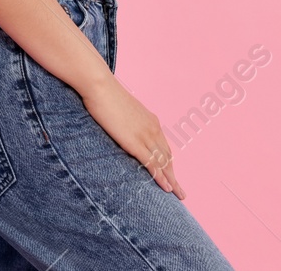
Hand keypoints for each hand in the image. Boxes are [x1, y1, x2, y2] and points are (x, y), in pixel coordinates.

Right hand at [80, 76, 185, 198]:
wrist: (100, 86)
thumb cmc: (104, 93)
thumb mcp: (121, 107)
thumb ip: (126, 119)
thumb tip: (120, 123)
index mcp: (150, 120)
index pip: (164, 146)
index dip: (168, 161)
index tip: (171, 173)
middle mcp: (153, 129)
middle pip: (168, 157)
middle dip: (174, 175)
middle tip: (181, 191)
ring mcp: (145, 136)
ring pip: (164, 163)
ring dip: (172, 180)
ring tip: (178, 194)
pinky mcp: (135, 143)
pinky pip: (152, 164)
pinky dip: (161, 178)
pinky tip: (167, 188)